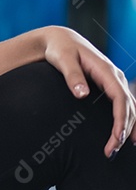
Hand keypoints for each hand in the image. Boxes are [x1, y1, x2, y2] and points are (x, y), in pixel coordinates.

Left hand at [40, 25, 134, 157]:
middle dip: (124, 130)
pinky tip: (125, 135)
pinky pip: (124, 105)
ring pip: (130, 108)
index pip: (121, 98)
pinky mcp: (110, 86)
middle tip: (111, 150)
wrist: (60, 39)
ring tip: (118, 148)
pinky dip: (127, 120)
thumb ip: (72, 76)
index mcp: (107, 71)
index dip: (122, 119)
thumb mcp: (63, 59)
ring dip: (128, 128)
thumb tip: (82, 94)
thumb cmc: (60, 49)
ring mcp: (115, 81)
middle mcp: (116, 77)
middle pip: (129, 107)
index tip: (117, 137)